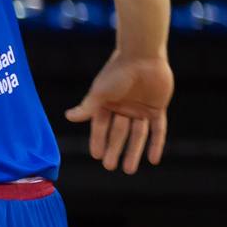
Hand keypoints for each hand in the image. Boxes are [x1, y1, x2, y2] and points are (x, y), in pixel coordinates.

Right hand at [65, 50, 171, 173]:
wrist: (142, 56)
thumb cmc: (117, 72)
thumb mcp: (100, 92)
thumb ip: (88, 107)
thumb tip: (69, 117)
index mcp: (107, 105)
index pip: (101, 127)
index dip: (98, 141)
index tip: (96, 156)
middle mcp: (123, 110)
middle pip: (118, 134)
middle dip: (114, 150)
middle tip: (109, 166)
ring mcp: (140, 110)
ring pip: (137, 136)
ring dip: (133, 152)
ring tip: (128, 169)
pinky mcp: (157, 109)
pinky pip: (157, 130)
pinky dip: (156, 144)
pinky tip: (153, 159)